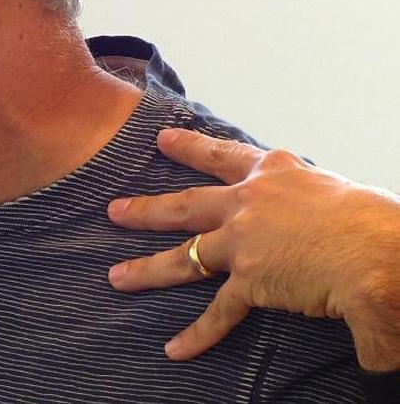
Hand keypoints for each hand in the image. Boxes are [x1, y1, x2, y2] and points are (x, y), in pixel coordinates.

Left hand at [107, 128, 399, 369]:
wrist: (374, 250)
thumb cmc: (371, 219)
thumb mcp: (335, 191)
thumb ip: (308, 201)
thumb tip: (317, 216)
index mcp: (276, 173)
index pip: (223, 155)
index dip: (189, 147)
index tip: (162, 140)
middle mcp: (250, 201)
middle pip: (186, 204)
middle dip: (146, 209)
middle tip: (113, 210)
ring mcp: (243, 240)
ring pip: (185, 256)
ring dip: (148, 269)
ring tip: (116, 277)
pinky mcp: (250, 280)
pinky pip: (218, 313)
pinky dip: (197, 334)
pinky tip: (174, 347)